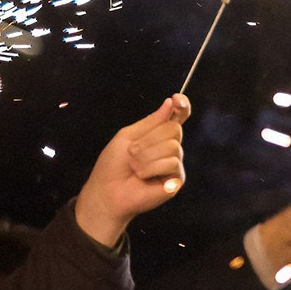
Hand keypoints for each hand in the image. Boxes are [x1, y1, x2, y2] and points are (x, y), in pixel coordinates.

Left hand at [75, 95, 190, 244]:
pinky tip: (143, 176)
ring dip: (147, 156)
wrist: (108, 190)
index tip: (177, 99)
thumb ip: (150, 122)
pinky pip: (172, 163)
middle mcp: (170, 147)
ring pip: (172, 146)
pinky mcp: (177, 179)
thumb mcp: (127, 136)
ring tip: (135, 167)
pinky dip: (152, 168)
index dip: (182, 107)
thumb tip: (170, 103)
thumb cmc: (113, 164)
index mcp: (158, 135)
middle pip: (174, 129)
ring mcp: (175, 163)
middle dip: (149, 139)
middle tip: (132, 152)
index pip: (177, 118)